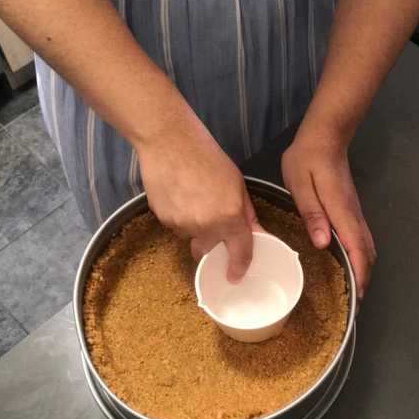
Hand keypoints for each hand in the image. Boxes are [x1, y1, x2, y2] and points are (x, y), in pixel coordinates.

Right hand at [137, 119, 260, 281]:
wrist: (169, 142)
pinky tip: (178, 196)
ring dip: (194, 228)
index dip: (238, 267)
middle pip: (208, 251)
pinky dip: (178, 218)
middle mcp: (206, 226)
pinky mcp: (163, 220)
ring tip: (192, 200)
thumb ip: (246, 212)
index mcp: (230, 216)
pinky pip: (175, 227)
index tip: (235, 276)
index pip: (239, 252)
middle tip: (210, 224)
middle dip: (211, 245)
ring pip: (190, 238)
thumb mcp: (237, 183)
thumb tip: (255, 232)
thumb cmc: (207, 157)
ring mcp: (182, 225)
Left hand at [282, 136, 375, 298]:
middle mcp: (353, 215)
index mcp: (341, 212)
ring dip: (363, 267)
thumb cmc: (308, 158)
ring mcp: (355, 212)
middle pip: (368, 251)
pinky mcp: (351, 209)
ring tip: (352, 287)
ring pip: (367, 245)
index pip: (357, 249)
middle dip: (364, 277)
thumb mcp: (301, 184)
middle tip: (353, 301)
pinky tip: (348, 262)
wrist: (326, 136)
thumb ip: (312, 213)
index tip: (357, 297)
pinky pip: (360, 238)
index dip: (359, 274)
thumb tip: (323, 243)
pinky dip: (360, 255)